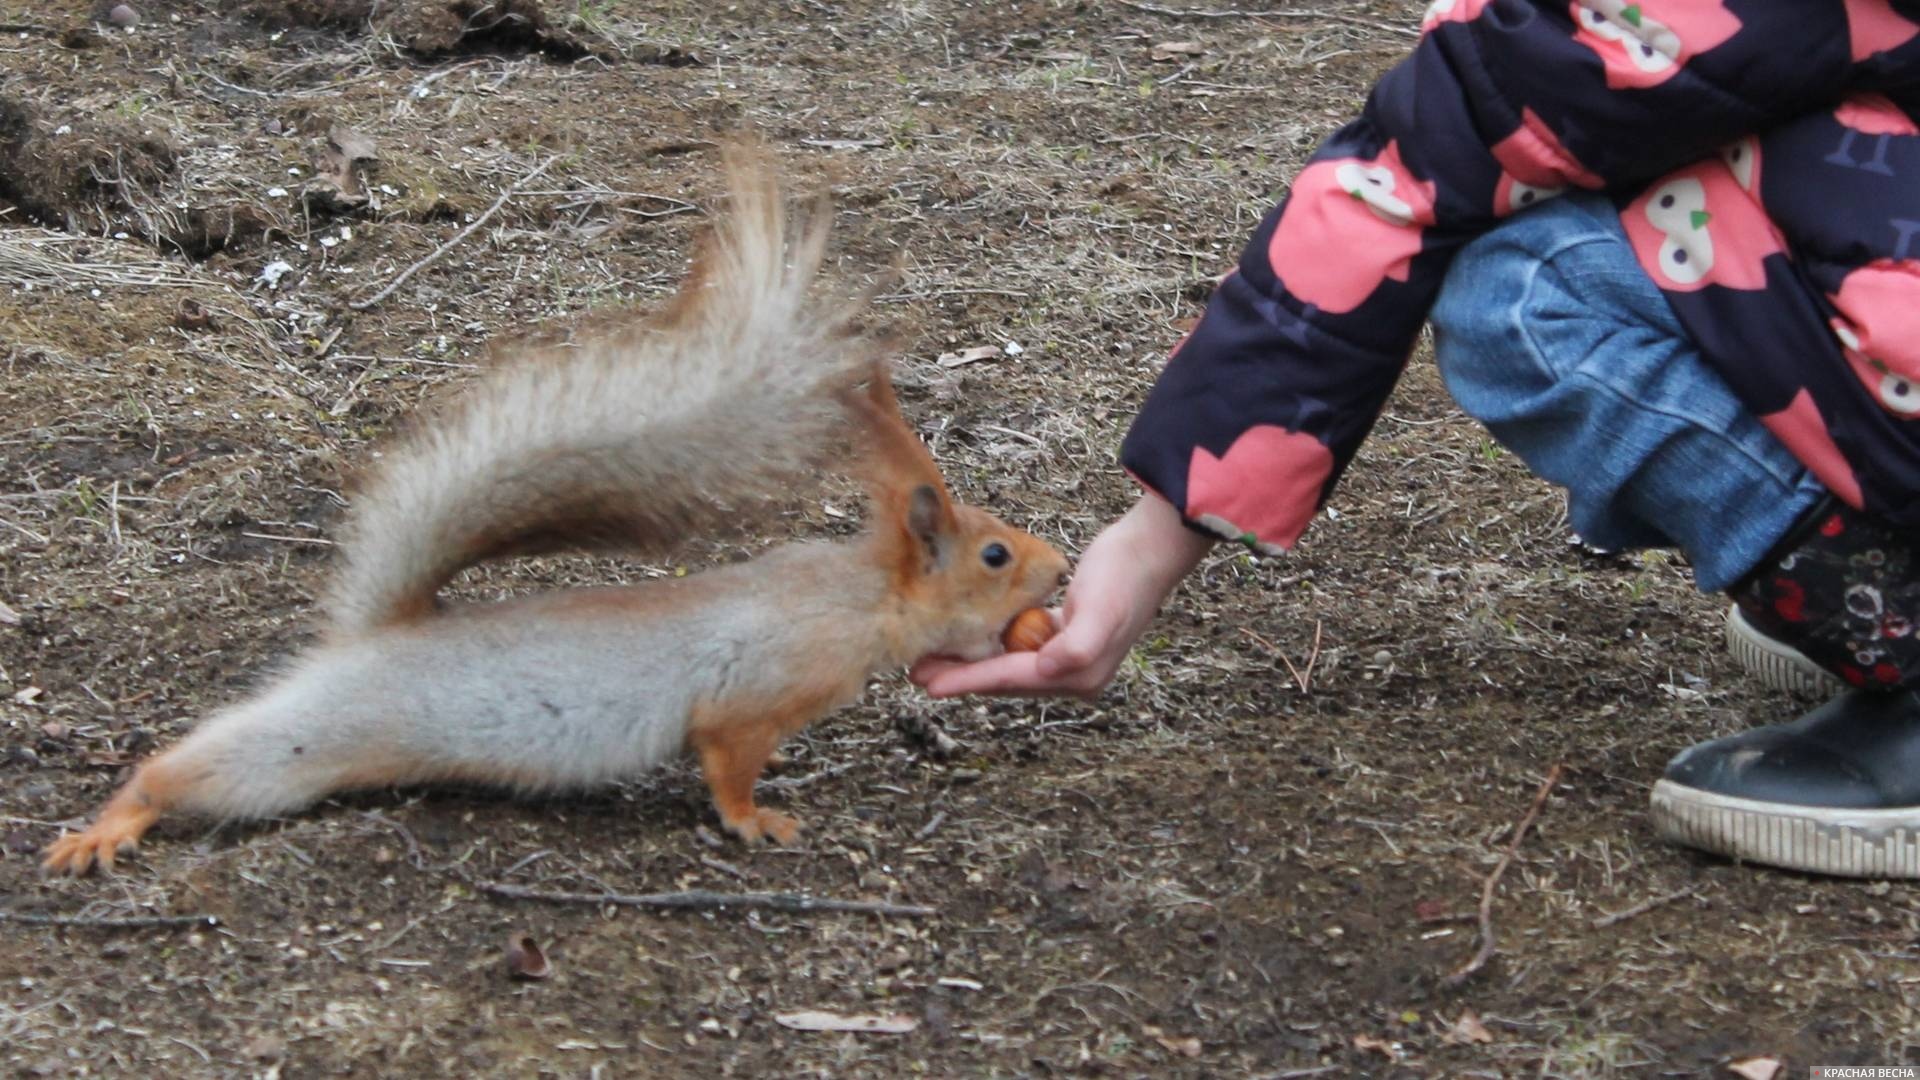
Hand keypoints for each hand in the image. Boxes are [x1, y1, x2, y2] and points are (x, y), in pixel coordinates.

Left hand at [910, 492, 1213, 697]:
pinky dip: (991, 644)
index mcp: (1080, 675)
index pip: (1011, 679)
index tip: (930, 684)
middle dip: (962, 676)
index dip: (968, 681)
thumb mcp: (1100, 610)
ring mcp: (1068, 656)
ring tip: (932, 658)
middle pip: (1005, 678)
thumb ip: (1076, 647)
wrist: (1149, 548)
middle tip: (917, 672)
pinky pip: (1018, 646)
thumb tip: (1047, 670)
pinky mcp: (1064, 634)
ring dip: (971, 662)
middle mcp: (1073, 674)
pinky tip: (968, 637)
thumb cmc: (1123, 575)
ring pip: (1007, 665)